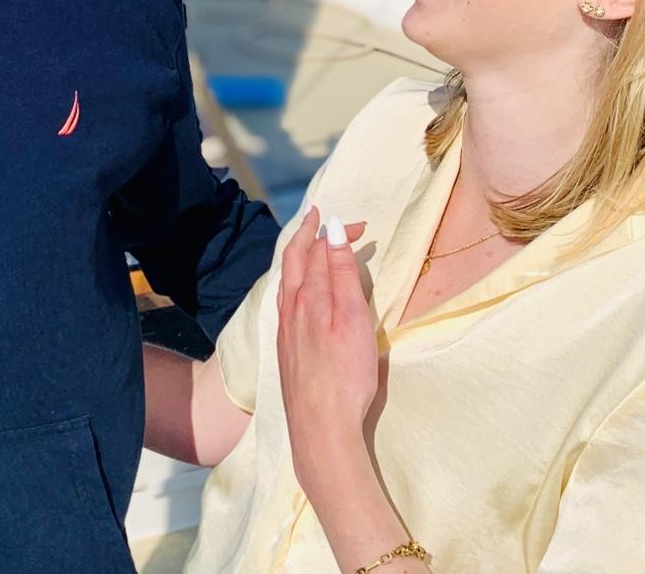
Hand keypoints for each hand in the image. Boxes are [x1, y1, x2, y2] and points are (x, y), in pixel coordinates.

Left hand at [276, 206, 376, 484]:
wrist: (320, 427)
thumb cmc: (346, 374)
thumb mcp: (353, 318)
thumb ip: (342, 272)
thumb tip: (331, 229)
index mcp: (309, 295)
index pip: (318, 249)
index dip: (336, 231)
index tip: (359, 225)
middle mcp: (291, 306)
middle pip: (294, 258)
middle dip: (308, 233)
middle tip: (320, 217)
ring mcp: (286, 328)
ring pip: (286, 279)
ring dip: (297, 255)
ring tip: (306, 244)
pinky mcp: (286, 348)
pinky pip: (285, 300)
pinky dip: (293, 281)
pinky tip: (298, 291)